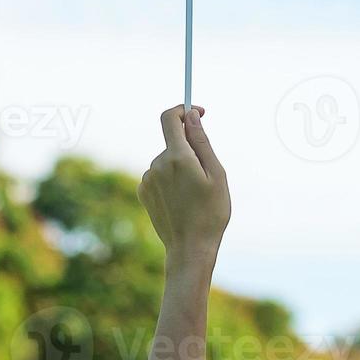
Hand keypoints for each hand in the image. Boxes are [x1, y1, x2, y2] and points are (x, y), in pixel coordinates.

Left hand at [138, 106, 230, 270]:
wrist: (190, 249)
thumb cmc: (211, 213)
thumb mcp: (216, 174)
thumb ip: (202, 142)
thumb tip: (192, 116)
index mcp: (177, 158)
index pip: (170, 118)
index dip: (183, 110)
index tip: (198, 112)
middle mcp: (157, 165)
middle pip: (172, 141)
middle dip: (189, 148)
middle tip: (206, 174)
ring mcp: (147, 179)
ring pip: (167, 159)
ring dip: (180, 166)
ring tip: (194, 193)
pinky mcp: (143, 192)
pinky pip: (159, 174)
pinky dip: (170, 179)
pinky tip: (181, 200)